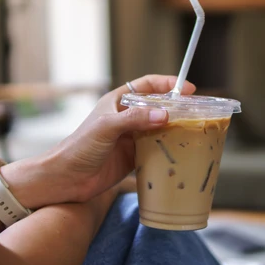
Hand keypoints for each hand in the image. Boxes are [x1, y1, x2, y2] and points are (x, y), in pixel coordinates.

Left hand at [4, 75, 194, 208]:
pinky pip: (156, 150)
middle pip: (157, 107)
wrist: (66, 180)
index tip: (189, 89)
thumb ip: (135, 119)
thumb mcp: (106, 128)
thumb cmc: (79, 148)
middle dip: (177, 109)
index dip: (168, 84)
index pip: (147, 86)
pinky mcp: (133, 157)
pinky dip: (168, 150)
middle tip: (198, 113)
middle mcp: (127, 118)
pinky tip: (180, 153)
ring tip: (195, 133)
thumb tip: (165, 114)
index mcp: (118, 102)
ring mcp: (131, 138)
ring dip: (175, 130)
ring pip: (159, 129)